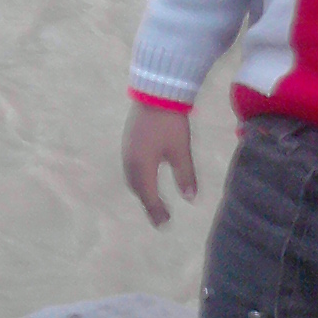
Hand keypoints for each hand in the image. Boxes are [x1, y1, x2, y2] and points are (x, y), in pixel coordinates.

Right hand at [121, 101, 197, 227]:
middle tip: (160, 216)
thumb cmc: (170, 123)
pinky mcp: (128, 140)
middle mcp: (130, 161)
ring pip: (132, 177)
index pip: (149, 196)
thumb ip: (185, 175)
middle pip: (137, 189)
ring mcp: (127, 149)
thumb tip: (190, 199)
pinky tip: (147, 174)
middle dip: (148, 203)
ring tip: (153, 199)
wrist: (155, 92)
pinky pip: (131, 166)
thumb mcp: (181, 151)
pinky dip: (138, 177)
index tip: (165, 224)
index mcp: (142, 167)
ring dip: (142, 190)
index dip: (157, 211)